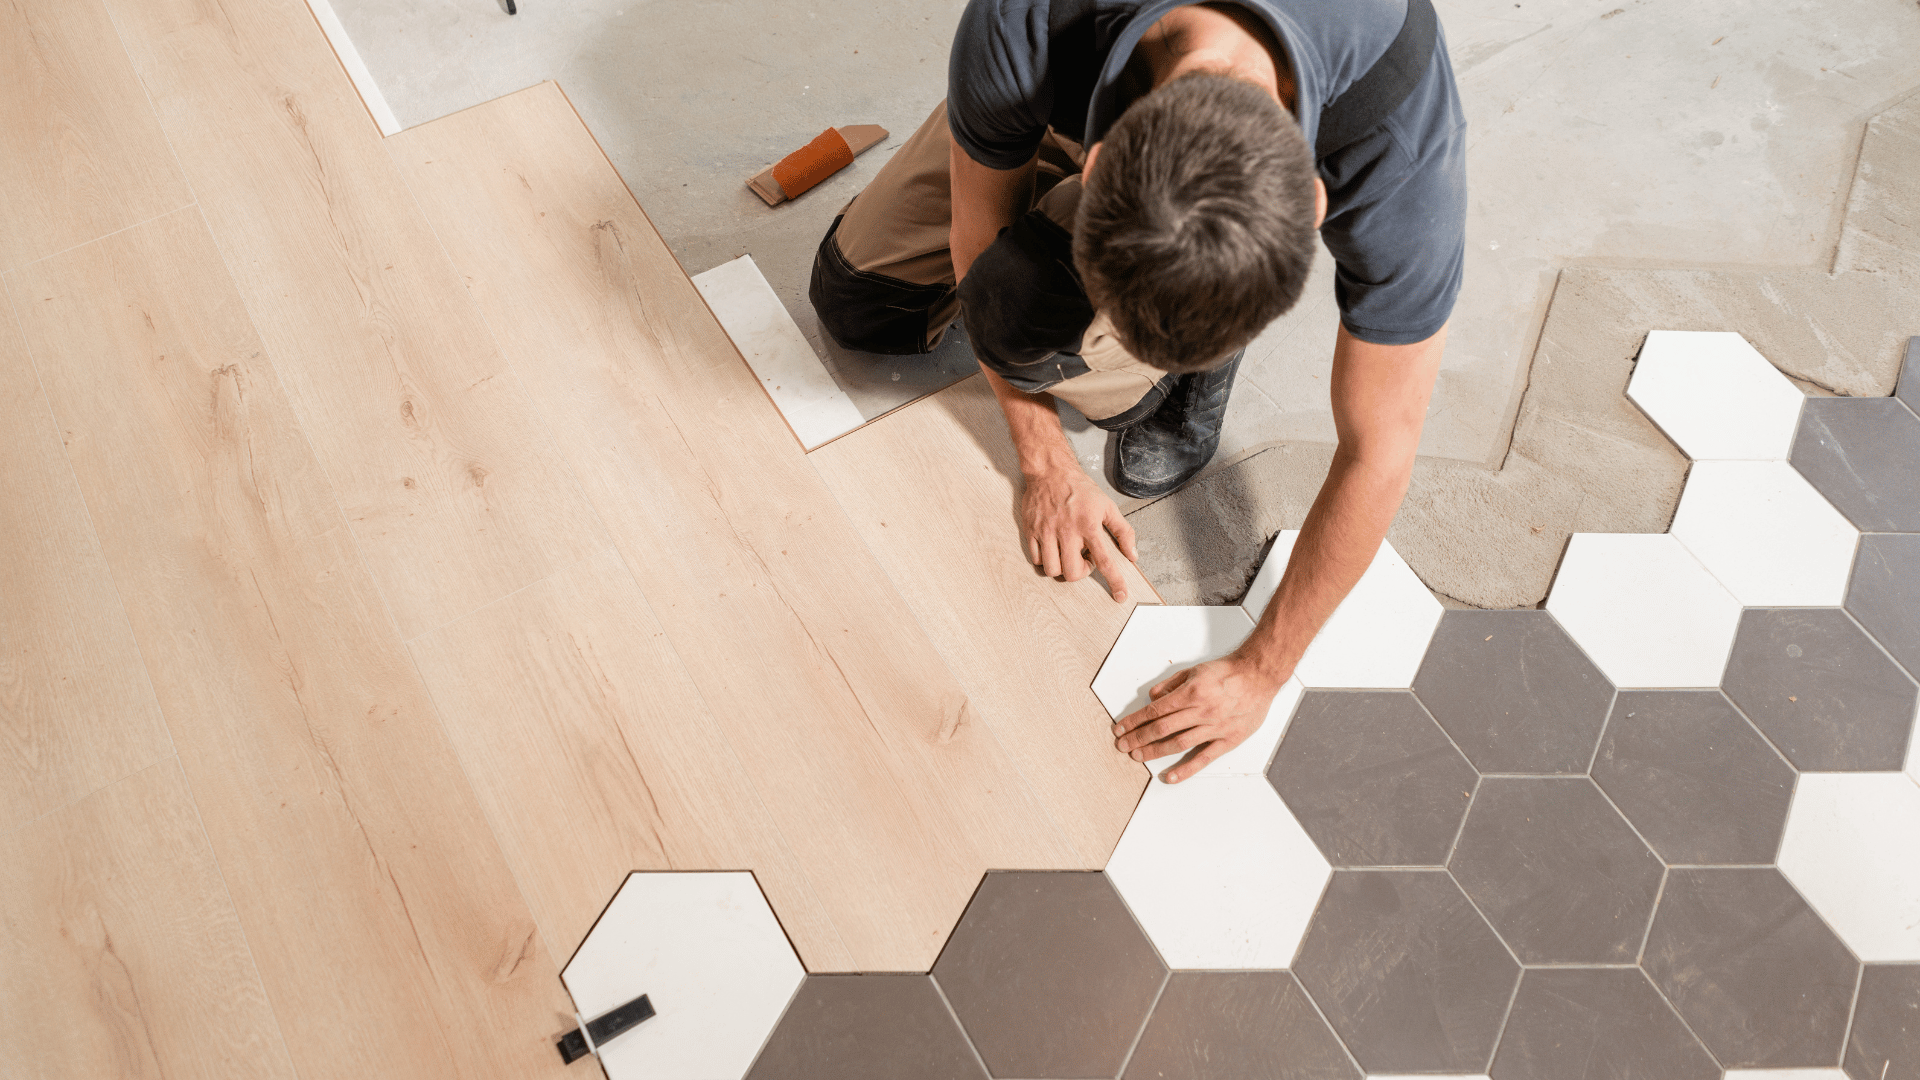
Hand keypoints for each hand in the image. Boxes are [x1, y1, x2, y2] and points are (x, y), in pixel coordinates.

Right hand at [1022, 466, 1137, 602]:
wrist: (1050, 471)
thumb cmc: (1080, 489)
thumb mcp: (1107, 506)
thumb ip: (1123, 531)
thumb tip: (1132, 554)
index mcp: (1089, 526)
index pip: (1105, 561)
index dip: (1114, 581)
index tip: (1120, 596)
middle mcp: (1067, 531)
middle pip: (1072, 572)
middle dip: (1080, 572)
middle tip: (1083, 558)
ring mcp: (1047, 532)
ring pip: (1052, 570)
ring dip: (1062, 568)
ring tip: (1067, 554)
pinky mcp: (1032, 531)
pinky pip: (1037, 559)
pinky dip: (1046, 560)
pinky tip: (1053, 549)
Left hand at [1113, 653, 1284, 782]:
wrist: (1259, 676)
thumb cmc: (1228, 672)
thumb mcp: (1195, 670)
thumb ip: (1171, 684)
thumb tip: (1152, 697)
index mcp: (1191, 693)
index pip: (1155, 711)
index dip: (1134, 721)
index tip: (1121, 728)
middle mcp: (1201, 711)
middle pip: (1162, 728)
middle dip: (1138, 738)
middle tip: (1122, 745)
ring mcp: (1214, 727)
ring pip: (1178, 743)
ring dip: (1155, 752)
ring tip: (1138, 756)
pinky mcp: (1228, 739)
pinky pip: (1204, 757)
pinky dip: (1186, 769)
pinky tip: (1171, 776)